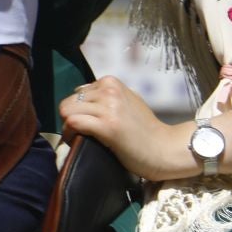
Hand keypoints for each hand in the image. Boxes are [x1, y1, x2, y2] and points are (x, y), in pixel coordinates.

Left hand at [57, 76, 194, 181]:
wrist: (164, 149)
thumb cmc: (145, 131)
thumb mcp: (127, 102)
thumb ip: (107, 97)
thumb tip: (80, 95)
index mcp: (112, 83)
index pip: (77, 93)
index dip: (77, 111)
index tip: (84, 124)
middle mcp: (109, 90)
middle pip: (68, 102)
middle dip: (70, 119)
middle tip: (79, 134)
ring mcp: (108, 106)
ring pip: (67, 111)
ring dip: (68, 128)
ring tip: (78, 139)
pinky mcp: (107, 125)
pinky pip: (73, 122)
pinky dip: (69, 134)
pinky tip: (76, 142)